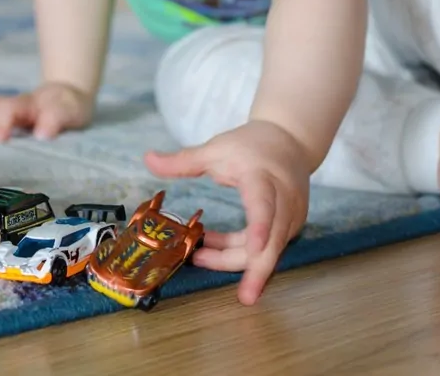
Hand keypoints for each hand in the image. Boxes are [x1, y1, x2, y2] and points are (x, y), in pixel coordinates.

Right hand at [0, 82, 93, 141]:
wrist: (68, 95)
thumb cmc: (69, 107)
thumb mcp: (70, 113)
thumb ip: (57, 120)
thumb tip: (41, 135)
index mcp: (28, 106)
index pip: (10, 110)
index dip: (3, 123)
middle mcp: (12, 105)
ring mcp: (5, 109)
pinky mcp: (2, 116)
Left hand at [144, 119, 309, 304]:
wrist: (291, 142)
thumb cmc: (250, 145)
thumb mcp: (216, 148)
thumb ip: (183, 160)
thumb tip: (148, 159)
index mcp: (263, 177)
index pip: (263, 204)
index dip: (259, 227)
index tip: (254, 248)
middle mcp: (284, 200)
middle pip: (272, 240)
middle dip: (256, 269)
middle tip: (244, 297)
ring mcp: (291, 216)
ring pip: (268, 249)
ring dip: (233, 258)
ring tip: (198, 255)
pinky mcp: (290, 226)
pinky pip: (267, 247)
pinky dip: (241, 252)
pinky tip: (214, 247)